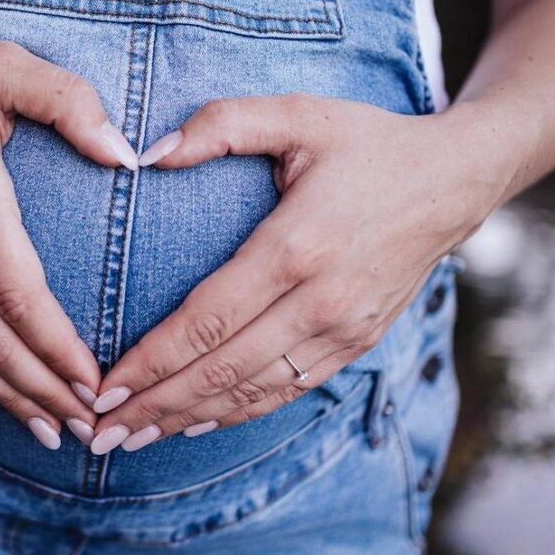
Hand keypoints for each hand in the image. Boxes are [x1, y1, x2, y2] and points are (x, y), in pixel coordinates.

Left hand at [89, 94, 499, 453]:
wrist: (456, 180)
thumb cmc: (369, 143)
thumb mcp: (298, 114)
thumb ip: (221, 125)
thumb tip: (147, 154)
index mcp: (297, 246)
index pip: (207, 321)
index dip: (151, 362)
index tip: (102, 387)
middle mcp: (321, 301)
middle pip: (221, 370)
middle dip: (154, 405)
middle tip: (98, 431)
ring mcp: (343, 330)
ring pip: (252, 392)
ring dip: (187, 419)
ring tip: (131, 439)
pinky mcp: (357, 343)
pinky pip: (287, 391)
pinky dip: (237, 413)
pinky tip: (195, 423)